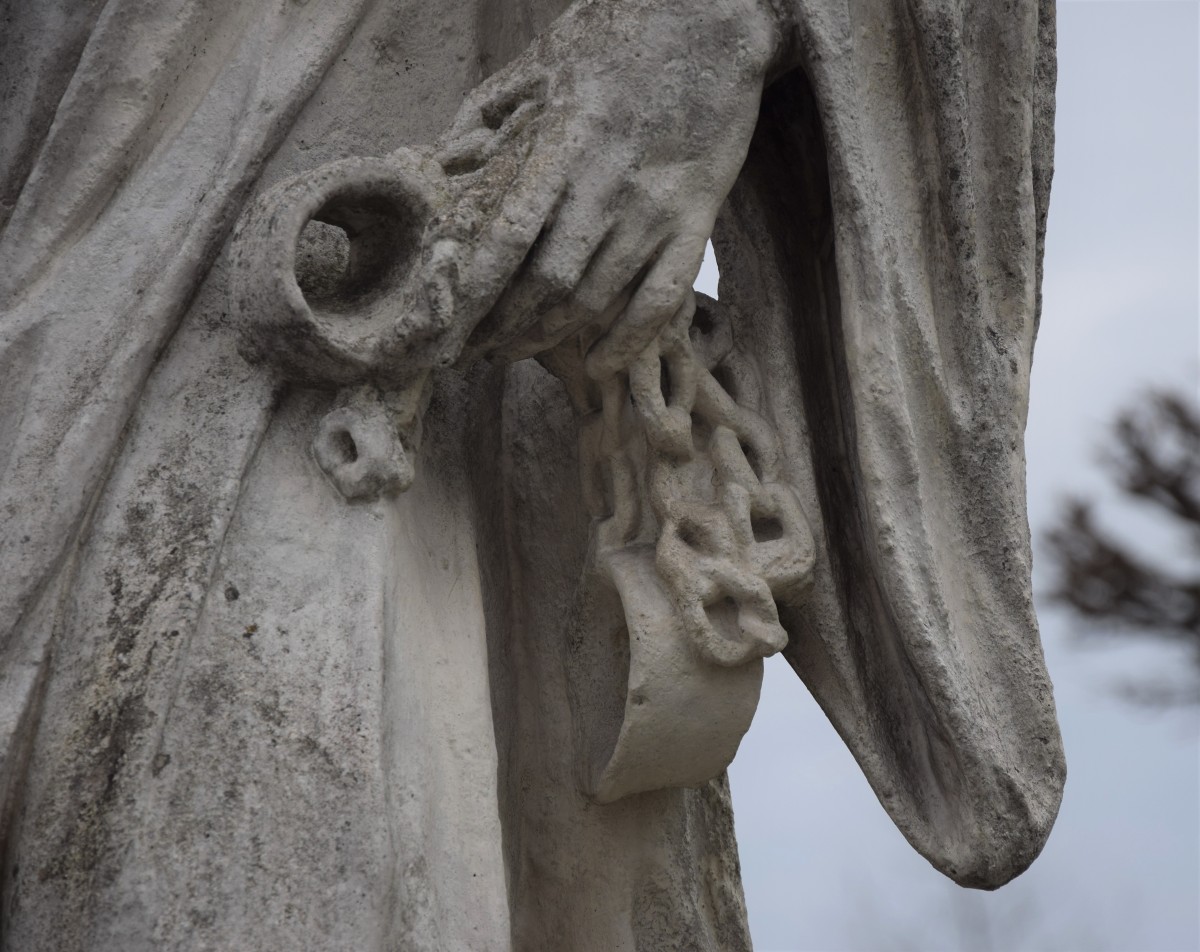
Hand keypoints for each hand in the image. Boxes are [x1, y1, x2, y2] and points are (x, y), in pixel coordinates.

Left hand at [421, 0, 790, 379]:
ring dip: (551, 335)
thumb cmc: (622, 34)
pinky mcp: (697, 219)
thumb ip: (491, 110)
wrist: (718, 19)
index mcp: (564, 142)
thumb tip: (447, 161)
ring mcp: (656, 208)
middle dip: (503, 326)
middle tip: (472, 349)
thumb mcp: (546, 58)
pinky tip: (599, 364)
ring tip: (516, 350)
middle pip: (547, 282)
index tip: (444, 324)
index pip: (508, 238)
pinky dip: (628, 341)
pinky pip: (661, 300)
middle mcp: (609, 184)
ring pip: (597, 298)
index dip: (474, 292)